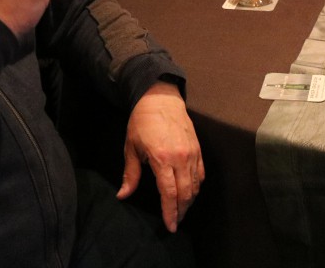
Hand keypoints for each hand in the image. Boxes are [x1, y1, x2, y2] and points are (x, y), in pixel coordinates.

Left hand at [118, 83, 203, 231]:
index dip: (170, 212)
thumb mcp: (131, 147)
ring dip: (189, 200)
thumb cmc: (142, 122)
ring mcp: (192, 153)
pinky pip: (201, 173)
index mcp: (162, 158)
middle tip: (175, 222)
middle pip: (185, 193)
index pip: (169, 193)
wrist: (160, 98)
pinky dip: (197, 186)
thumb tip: (122, 195)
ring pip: (195, 185)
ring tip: (181, 209)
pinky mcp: (198, 148)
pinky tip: (190, 192)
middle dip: (180, 211)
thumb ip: (130, 174)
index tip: (170, 226)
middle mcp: (180, 158)